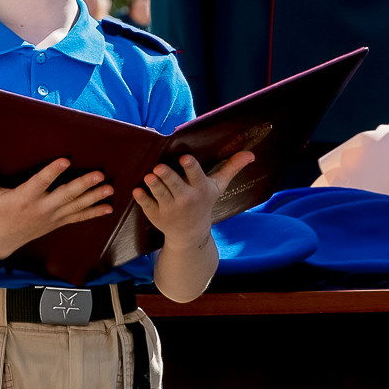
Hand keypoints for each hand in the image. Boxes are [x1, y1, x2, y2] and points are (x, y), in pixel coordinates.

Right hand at [0, 157, 114, 259]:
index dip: (53, 171)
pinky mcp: (56, 223)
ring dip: (94, 197)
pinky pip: (78, 218)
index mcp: (24, 198)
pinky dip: (93, 212)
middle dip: (84, 185)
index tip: (65, 160)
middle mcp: (41, 208)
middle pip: (65, 195)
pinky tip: (108, 207)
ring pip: (76, 206)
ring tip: (109, 188)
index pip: (41, 182)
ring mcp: (51, 218)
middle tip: (99, 175)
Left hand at [133, 151, 255, 242]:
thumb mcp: (218, 186)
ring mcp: (170, 208)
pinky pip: (147, 205)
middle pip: (175, 185)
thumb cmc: (204, 202)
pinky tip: (137, 190)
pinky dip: (142, 199)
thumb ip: (232, 167)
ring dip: (153, 185)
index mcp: (200, 189)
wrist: (191, 234)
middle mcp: (185, 199)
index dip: (190, 167)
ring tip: (148, 176)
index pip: (196, 176)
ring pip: (160, 194)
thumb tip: (251, 154)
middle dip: (167, 176)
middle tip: (158, 167)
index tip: (185, 158)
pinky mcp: (156, 214)